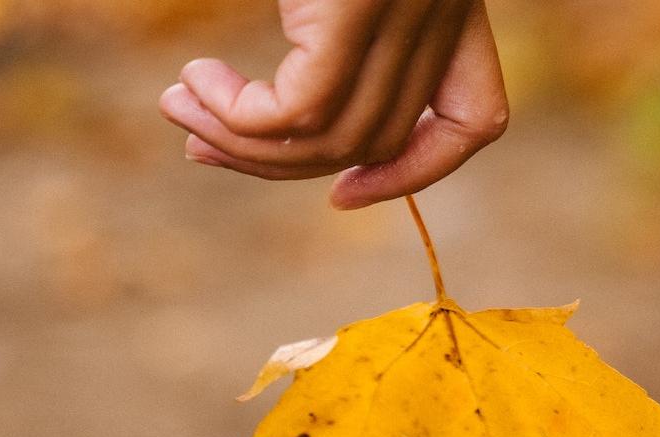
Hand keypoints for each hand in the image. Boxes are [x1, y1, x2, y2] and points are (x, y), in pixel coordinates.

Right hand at [159, 0, 507, 208]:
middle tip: (200, 145)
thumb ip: (334, 11)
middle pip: (375, 137)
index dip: (416, 170)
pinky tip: (197, 83)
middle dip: (281, 162)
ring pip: (333, 138)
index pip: (477, 116)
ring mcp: (402, 9)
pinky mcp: (355, 10)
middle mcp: (438, 7)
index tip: (343, 194)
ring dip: (243, 142)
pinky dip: (240, 118)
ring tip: (181, 108)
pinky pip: (300, 112)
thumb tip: (283, 89)